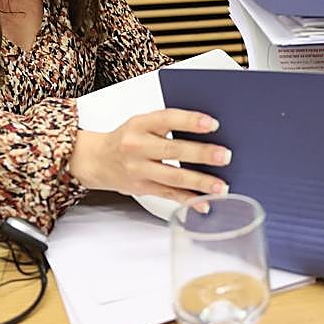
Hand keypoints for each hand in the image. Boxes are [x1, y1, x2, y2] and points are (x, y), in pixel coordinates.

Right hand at [70, 108, 230, 205]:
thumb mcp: (142, 122)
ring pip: (173, 177)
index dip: (190, 121)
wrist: (97, 159)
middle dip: (202, 154)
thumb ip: (168, 124)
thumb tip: (207, 129)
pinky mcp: (143, 188)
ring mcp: (139, 170)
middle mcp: (138, 147)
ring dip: (200, 183)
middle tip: (225, 156)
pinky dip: (188, 201)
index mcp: (140, 124)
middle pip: (174, 151)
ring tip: (221, 185)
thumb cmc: (127, 138)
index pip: (168, 119)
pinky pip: (169, 195)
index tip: (213, 124)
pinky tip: (204, 203)